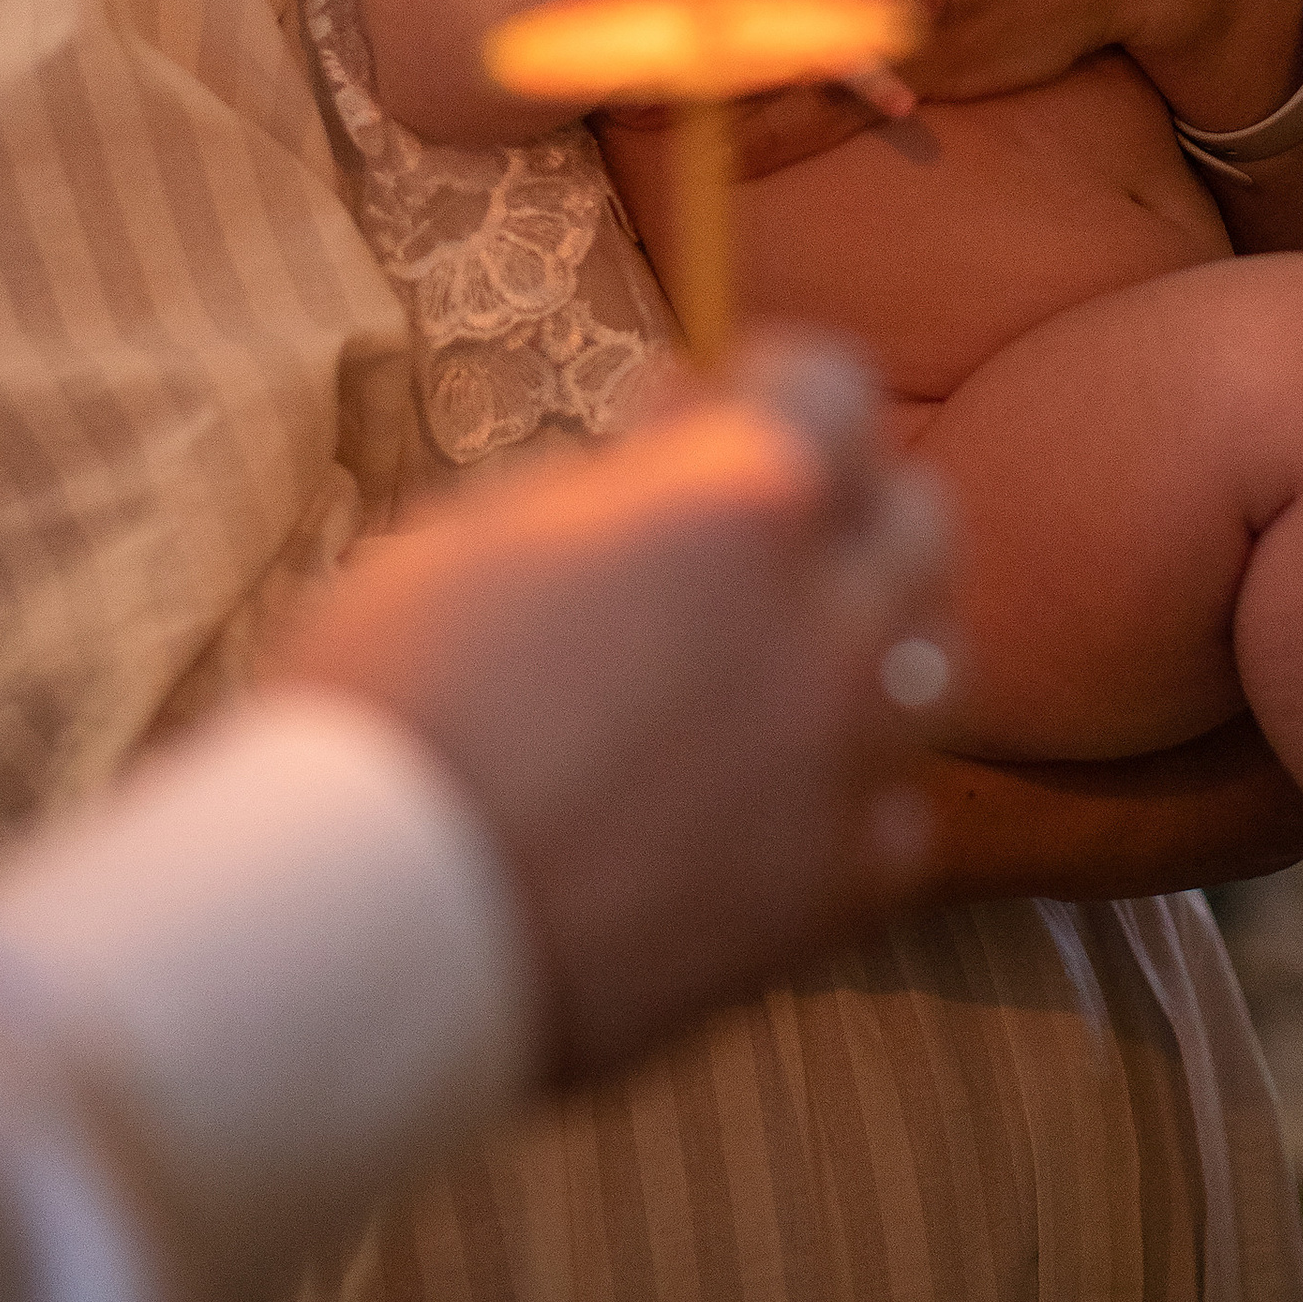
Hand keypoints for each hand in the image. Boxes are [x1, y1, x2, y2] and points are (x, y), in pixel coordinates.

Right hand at [265, 339, 948, 1081]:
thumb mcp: (490, 526)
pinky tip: (767, 798)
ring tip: (776, 665)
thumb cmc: (395, 696)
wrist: (368, 917)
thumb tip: (683, 442)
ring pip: (934, 667)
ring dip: (870, 645)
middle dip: (845, 506)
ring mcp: (840, 764)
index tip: (718, 405)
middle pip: (919, 522)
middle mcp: (824, 623)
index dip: (772, 384)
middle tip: (752, 539)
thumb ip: (626, 484)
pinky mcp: (828, 894)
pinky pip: (894, 819)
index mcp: (743, 501)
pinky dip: (847, 797)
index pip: (836, 388)